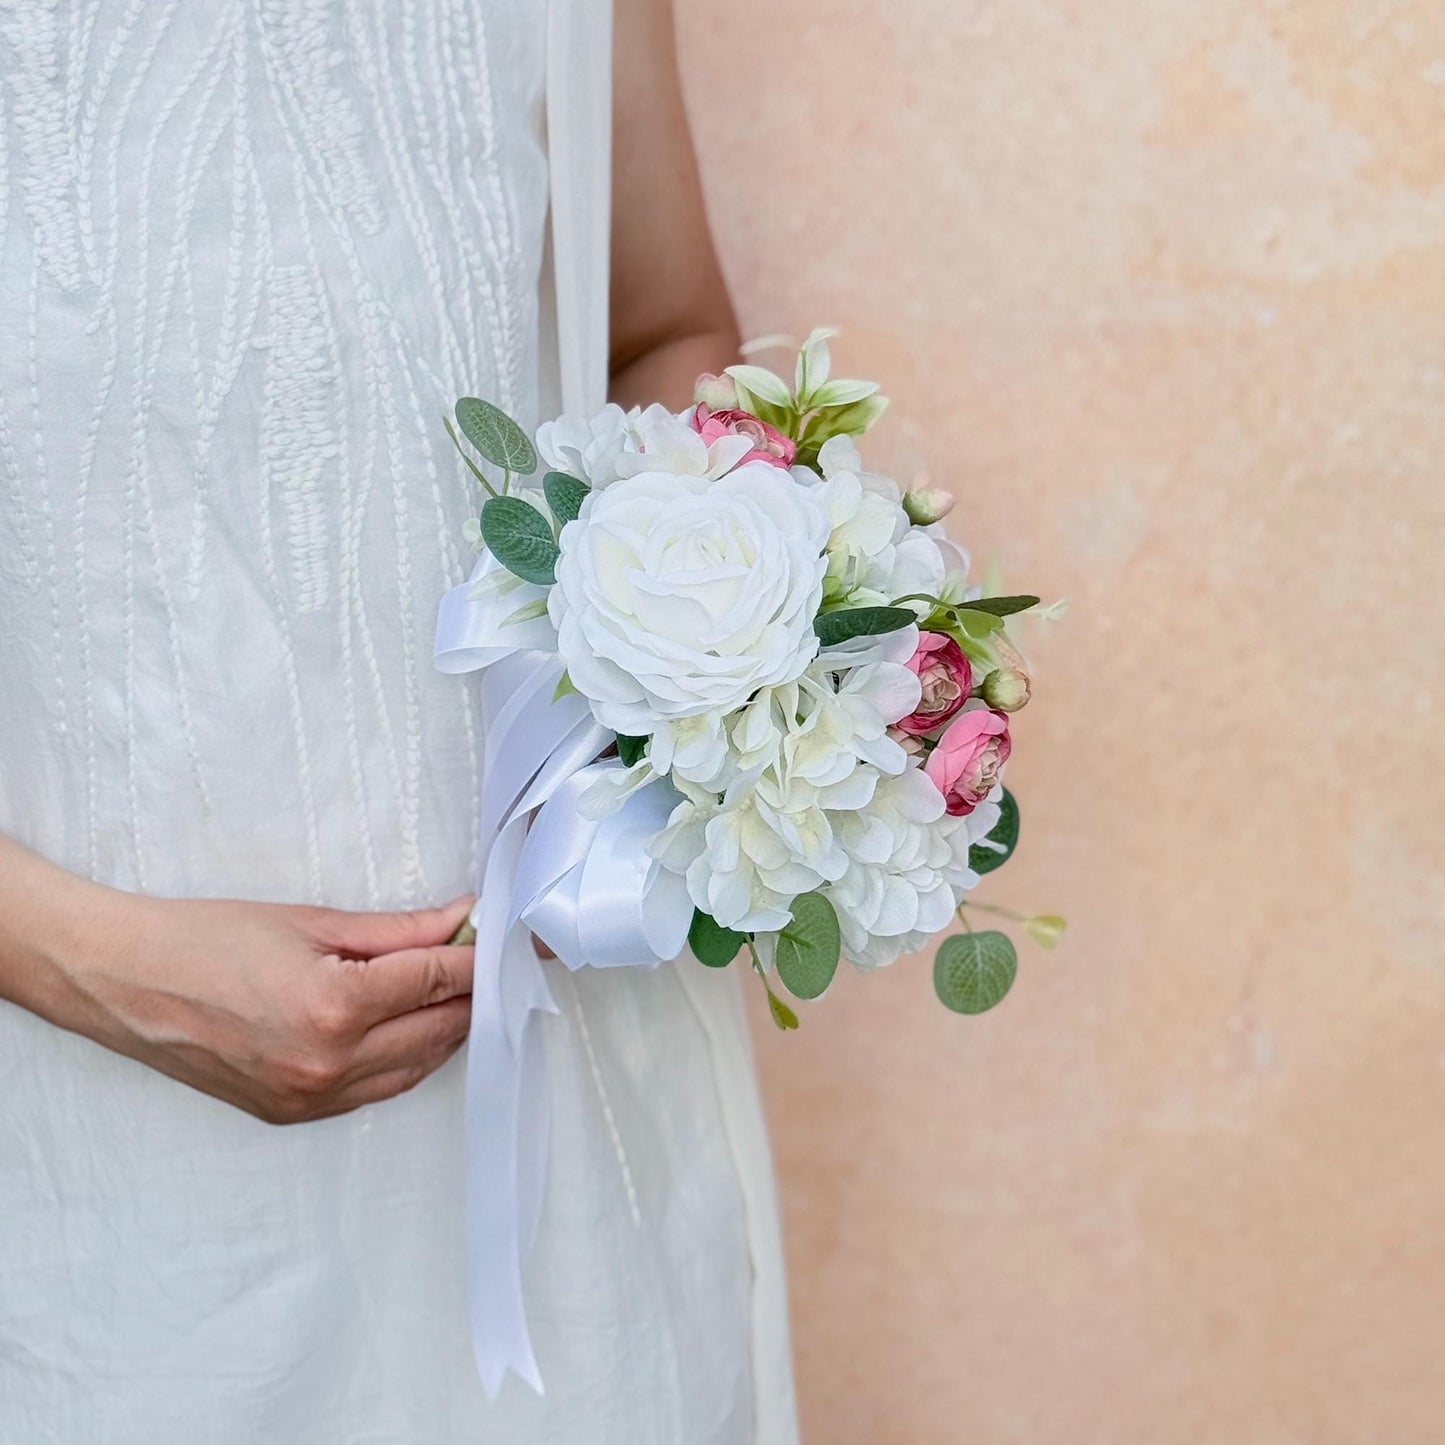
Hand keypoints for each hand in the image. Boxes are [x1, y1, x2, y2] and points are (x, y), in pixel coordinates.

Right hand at [36, 888, 476, 1124]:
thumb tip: (460, 920)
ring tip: (456, 988)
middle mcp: (330, 1064)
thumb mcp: (312, 921)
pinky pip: (378, 1091)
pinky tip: (412, 1026)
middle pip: (440, 1028)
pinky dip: (407, 1059)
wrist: (126, 982)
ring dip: (445, 1028)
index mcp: (337, 1008)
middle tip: (487, 958)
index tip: (502, 936)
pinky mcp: (295, 1114)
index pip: (439, 980)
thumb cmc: (207, 939)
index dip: (478, 955)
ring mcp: (312, 1097)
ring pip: (416, 1067)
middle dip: (470, 991)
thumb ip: (398, 930)